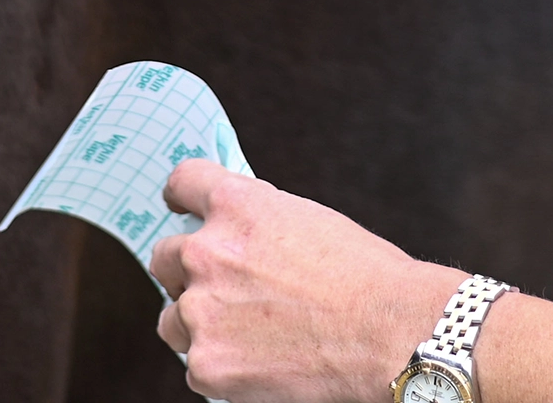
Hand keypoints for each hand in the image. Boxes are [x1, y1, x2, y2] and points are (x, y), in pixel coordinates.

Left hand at [150, 160, 459, 401]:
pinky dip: (221, 367)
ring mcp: (202, 309)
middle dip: (186, 270)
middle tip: (220, 290)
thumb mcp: (303, 218)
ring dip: (198, 323)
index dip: (181, 198)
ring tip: (245, 335)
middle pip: (164, 255)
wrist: (388, 331)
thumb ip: (255, 220)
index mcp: (234, 204)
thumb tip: (233, 231)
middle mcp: (206, 250)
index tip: (180, 209)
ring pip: (173, 317)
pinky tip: (260, 364)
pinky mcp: (207, 363)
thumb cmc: (362, 274)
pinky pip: (196, 364)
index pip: (182, 183)